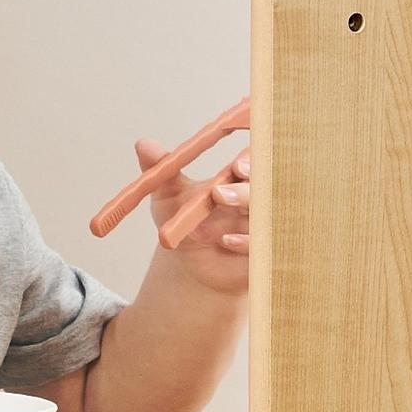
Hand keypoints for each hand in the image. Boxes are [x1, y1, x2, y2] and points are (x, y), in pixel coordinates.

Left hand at [135, 132, 252, 297]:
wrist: (191, 266)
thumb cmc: (185, 225)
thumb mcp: (169, 197)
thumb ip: (161, 170)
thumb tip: (143, 144)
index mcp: (241, 180)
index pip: (258, 163)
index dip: (253, 163)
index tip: (235, 166)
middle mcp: (259, 201)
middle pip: (268, 188)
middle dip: (247, 188)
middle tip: (219, 191)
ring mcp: (264, 228)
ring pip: (268, 215)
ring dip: (247, 207)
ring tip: (219, 203)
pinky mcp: (264, 254)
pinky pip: (265, 246)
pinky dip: (246, 242)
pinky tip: (226, 241)